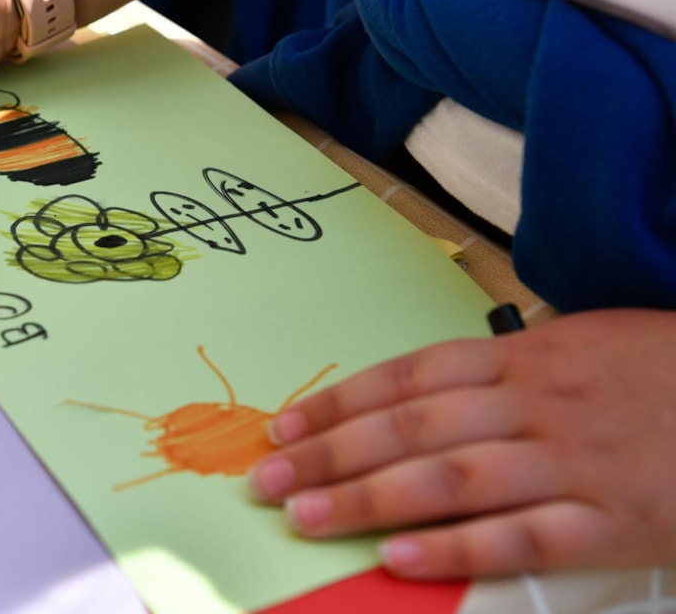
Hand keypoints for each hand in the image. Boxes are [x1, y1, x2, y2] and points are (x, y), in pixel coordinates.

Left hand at [249, 308, 675, 578]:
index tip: (281, 426)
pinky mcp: (613, 520)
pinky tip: (401, 560)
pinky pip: (523, 536)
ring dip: (368, 499)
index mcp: (523, 356)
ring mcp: (573, 461)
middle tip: (266, 479)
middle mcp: (535, 403)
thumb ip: (501, 367)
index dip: (338, 403)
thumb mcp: (577, 343)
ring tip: (304, 517)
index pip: (407, 377)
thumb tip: (419, 392)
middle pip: (412, 428)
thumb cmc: (659, 369)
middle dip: (330, 454)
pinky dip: (458, 549)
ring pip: (451, 480)